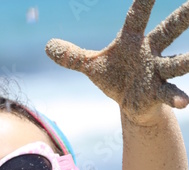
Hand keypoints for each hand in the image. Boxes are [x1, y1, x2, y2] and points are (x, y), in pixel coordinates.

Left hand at [46, 0, 188, 120]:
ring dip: (188, 59)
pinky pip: (169, 93)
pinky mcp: (158, 92)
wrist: (131, 104)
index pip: (138, 14)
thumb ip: (72, 56)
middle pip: (169, 29)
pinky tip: (185, 102)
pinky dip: (177, 98)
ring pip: (177, 62)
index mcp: (133, 40)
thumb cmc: (116, 78)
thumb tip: (47, 46)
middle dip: (184, 16)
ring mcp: (157, 72)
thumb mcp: (91, 67)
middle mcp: (150, 52)